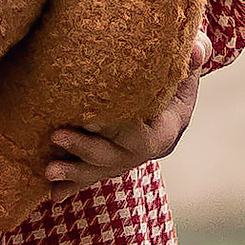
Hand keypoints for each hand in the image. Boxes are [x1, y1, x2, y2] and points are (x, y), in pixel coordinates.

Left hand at [45, 36, 204, 192]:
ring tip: (48, 171)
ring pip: (103, 170)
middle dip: (86, 149)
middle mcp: (151, 147)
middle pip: (119, 157)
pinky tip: (53, 194)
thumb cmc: (177, 59)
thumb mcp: (191, 52)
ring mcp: (131, 156)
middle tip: (55, 135)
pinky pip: (93, 175)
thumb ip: (194, 50)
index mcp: (171, 125)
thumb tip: (196, 51)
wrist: (170, 75)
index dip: (119, 130)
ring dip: (75, 172)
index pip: (146, 136)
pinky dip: (73, 183)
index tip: (89, 120)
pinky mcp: (114, 158)